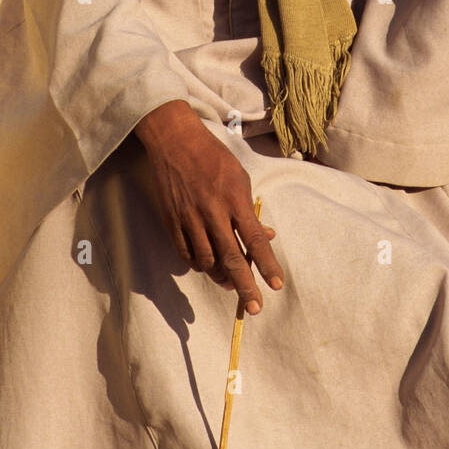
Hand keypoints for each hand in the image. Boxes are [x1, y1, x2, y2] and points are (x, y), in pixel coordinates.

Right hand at [134, 100, 283, 313]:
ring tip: (229, 282)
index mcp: (234, 198)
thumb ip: (250, 209)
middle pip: (232, 258)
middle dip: (245, 286)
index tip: (276, 285)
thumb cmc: (213, 156)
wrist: (175, 140)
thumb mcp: (240, 176)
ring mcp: (190, 218)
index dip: (267, 264)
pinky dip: (198, 264)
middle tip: (255, 307)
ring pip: (207, 261)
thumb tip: (266, 237)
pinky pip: (186, 254)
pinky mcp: (172, 221)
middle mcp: (213, 211)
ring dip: (220, 276)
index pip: (255, 239)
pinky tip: (206, 265)